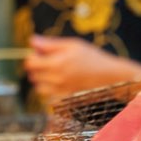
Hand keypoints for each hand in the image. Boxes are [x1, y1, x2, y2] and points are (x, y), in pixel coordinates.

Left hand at [25, 35, 140, 101]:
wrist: (111, 77)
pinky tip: (60, 85)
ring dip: (42, 81)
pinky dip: (50, 92)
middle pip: (33, 75)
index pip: (30, 62)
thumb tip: (31, 41)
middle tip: (51, 62)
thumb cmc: (94, 58)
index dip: (33, 56)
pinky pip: (48, 98)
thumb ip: (50, 44)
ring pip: (39, 88)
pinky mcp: (66, 99)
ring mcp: (61, 91)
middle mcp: (56, 79)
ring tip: (55, 74)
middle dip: (38, 68)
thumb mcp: (73, 45)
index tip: (42, 54)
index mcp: (57, 63)